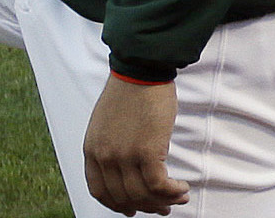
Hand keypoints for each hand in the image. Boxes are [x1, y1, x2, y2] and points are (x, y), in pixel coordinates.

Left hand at [83, 76, 187, 213]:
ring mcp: (124, 156)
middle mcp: (105, 157)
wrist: (140, 70)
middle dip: (145, 207)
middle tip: (162, 207)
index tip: (132, 209)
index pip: (100, 191)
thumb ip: (110, 146)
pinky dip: (172, 190)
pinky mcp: (147, 151)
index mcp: (92, 150)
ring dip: (163, 201)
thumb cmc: (129, 91)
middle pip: (124, 197)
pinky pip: (159, 185)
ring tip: (178, 197)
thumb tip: (128, 168)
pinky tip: (182, 187)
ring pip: (142, 195)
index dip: (117, 205)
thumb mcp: (106, 123)